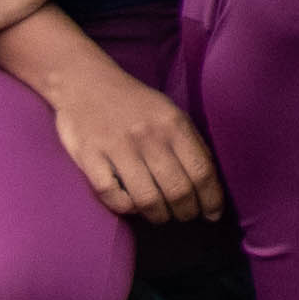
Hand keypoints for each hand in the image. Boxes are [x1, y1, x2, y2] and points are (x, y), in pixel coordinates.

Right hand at [46, 59, 223, 222]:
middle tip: (185, 217)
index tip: (212, 215)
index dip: (211, 199)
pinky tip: (132, 206)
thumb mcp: (170, 113)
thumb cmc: (134, 103)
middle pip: (177, 190)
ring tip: (161, 216)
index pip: (201, 171)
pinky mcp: (90, 157)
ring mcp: (117, 148)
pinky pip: (112, 196)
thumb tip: (209, 181)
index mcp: (173, 124)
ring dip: (159, 216)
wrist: (86, 82)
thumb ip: (189, 143)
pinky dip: (126, 208)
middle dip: (186, 212)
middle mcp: (148, 136)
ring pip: (147, 199)